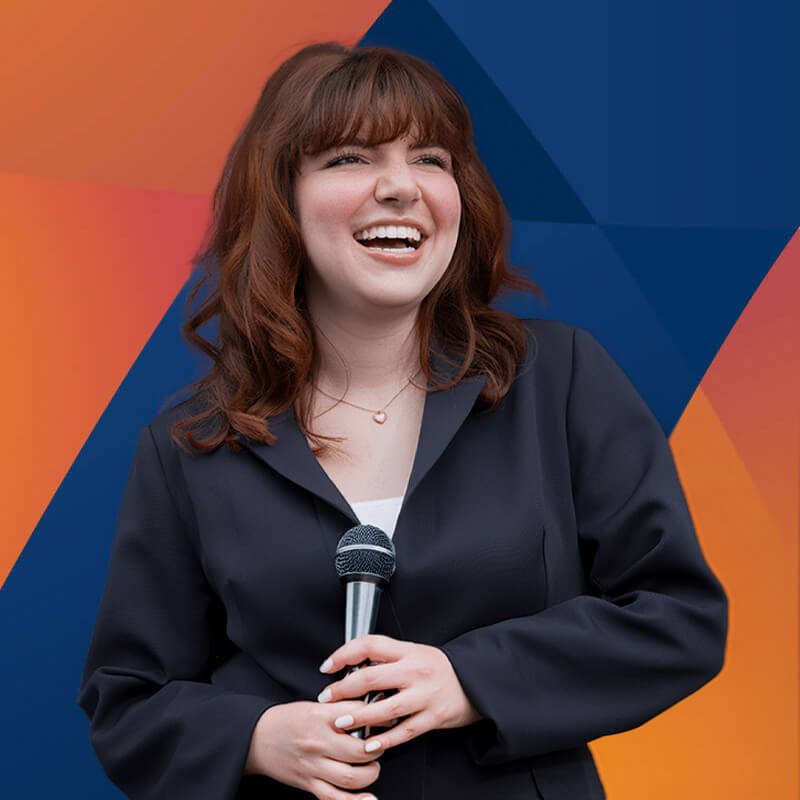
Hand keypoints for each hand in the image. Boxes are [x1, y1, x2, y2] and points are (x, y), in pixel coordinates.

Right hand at [245, 700, 380, 799]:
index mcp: (320, 715)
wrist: (256, 737)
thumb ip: (341, 709)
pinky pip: (334, 798)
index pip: (358, 714)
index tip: (387, 719)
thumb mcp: (314, 705)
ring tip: (372, 766)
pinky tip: (369, 799)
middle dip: (377, 749)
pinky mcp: (308, 784)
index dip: (378, 716)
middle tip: (379, 745)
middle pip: (359, 750)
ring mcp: (313, 766)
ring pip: (352, 776)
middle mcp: (318, 741)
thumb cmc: (288, 719)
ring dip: (370, 773)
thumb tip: (371, 710)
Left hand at [317, 635, 482, 753]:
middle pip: (372, 677)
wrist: (474, 683)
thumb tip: (351, 667)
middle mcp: (415, 670)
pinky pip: (404, 731)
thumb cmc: (437, 669)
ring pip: (385, 708)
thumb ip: (387, 659)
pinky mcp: (433, 717)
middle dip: (343, 689)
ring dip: (359, 717)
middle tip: (326, 697)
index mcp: (407, 651)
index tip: (327, 666)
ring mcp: (425, 694)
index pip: (370, 644)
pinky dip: (384, 740)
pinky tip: (369, 744)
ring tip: (341, 722)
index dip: (344, 654)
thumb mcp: (414, 654)